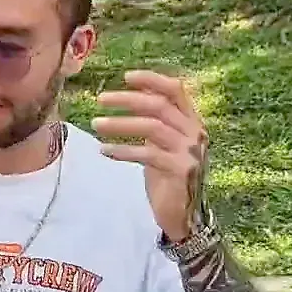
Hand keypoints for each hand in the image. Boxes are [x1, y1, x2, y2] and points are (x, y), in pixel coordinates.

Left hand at [91, 69, 209, 242]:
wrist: (183, 214)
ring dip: (120, 124)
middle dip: (127, 100)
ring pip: (152, 127)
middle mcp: (195, 133)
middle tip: (100, 100)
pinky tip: (104, 150)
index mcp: (192, 121)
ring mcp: (189, 152)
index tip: (126, 77)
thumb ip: (155, 118)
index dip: (152, 80)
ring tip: (96, 124)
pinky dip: (123, 150)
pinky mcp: (180, 170)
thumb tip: (135, 91)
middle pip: (159, 106)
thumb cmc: (168, 174)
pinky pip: (147, 154)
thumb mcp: (162, 142)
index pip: (175, 90)